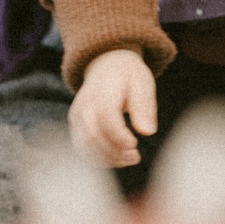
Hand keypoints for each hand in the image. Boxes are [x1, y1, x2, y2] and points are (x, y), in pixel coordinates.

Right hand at [68, 49, 157, 168]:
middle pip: (94, 136)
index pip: (106, 119)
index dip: (119, 136)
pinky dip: (99, 157)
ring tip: (129, 159)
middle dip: (114, 152)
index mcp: (102, 91)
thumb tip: (148, 131)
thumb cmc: (127, 75)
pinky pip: (82, 147)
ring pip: (86, 145)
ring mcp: (77, 116)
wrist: (106, 64)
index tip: (134, 146)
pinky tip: (117, 158)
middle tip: (135, 157)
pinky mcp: (75, 126)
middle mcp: (84, 105)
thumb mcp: (142, 82)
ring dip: (108, 158)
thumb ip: (144, 106)